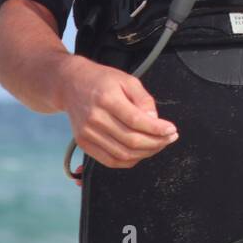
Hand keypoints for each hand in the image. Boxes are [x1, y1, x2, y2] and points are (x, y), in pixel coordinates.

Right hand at [58, 56, 178, 171]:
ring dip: (146, 153)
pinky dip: (129, 161)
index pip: (136, 121)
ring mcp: (87, 133)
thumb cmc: (101, 80)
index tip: (171, 130)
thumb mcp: (127, 80)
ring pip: (123, 154)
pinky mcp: (84, 144)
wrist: (71, 84)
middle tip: (169, 138)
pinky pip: (110, 161)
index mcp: (107, 99)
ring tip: (158, 144)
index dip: (157, 129)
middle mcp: (95, 118)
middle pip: (131, 140)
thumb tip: (154, 121)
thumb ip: (143, 100)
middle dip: (156, 143)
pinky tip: (140, 152)